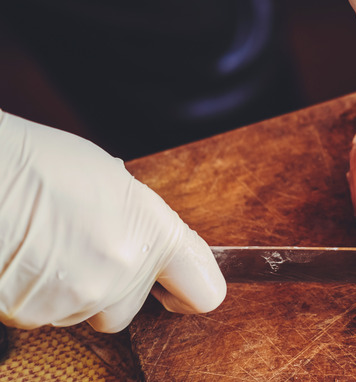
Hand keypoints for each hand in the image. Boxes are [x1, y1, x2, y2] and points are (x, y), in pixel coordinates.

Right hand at [0, 111, 225, 332]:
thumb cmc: (42, 164)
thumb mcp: (114, 181)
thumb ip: (140, 221)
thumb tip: (142, 238)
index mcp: (155, 234)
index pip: (205, 291)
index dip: (191, 290)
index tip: (177, 286)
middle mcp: (123, 274)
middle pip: (129, 309)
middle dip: (112, 289)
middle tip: (86, 248)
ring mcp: (78, 298)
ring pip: (84, 312)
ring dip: (72, 289)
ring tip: (49, 244)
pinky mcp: (33, 314)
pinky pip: (44, 314)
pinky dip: (38, 293)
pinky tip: (27, 256)